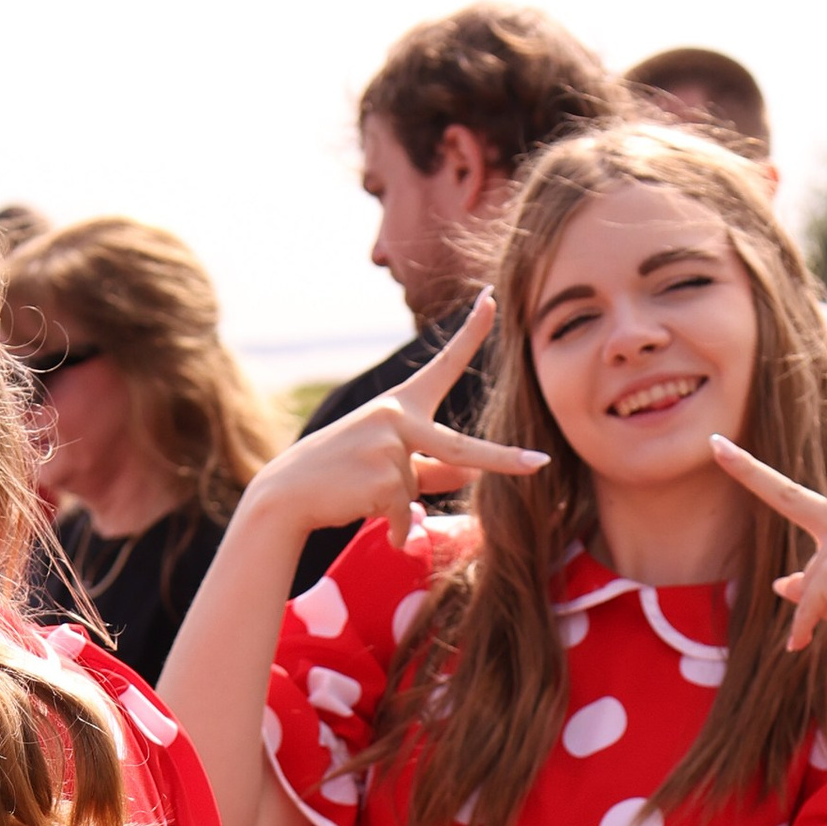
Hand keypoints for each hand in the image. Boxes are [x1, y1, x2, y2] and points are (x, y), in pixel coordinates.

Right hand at [251, 293, 546, 539]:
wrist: (287, 494)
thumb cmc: (339, 475)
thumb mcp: (389, 464)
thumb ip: (433, 468)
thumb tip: (473, 474)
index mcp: (400, 405)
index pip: (444, 365)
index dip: (471, 332)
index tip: (492, 299)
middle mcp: (397, 416)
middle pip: (460, 449)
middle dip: (503, 460)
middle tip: (539, 463)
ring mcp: (389, 445)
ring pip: (418, 490)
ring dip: (398, 506)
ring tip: (360, 496)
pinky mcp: (381, 475)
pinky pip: (404, 510)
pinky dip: (394, 526)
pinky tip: (363, 513)